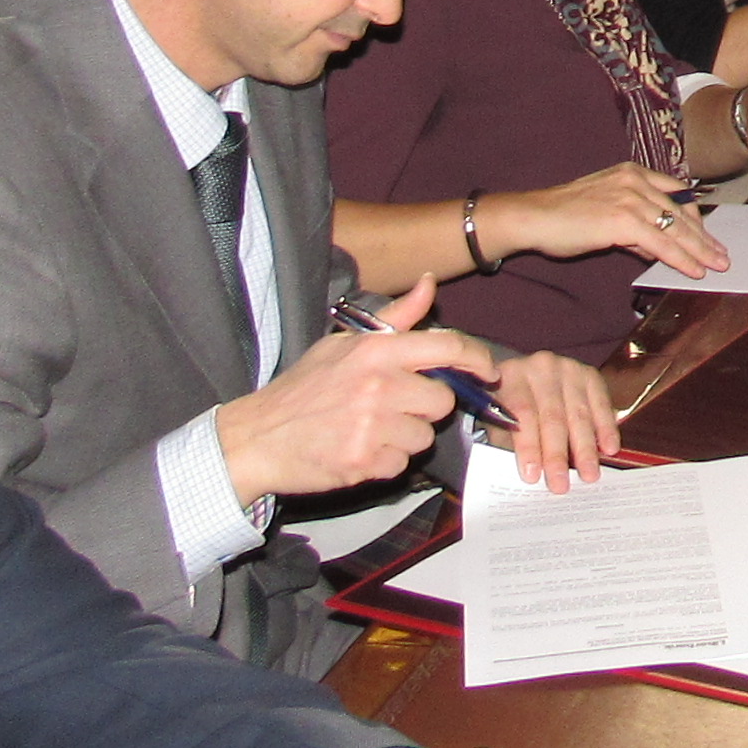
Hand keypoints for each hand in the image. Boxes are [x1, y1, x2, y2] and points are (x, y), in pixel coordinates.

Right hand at [215, 277, 499, 503]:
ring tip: (370, 428)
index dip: (477, 359)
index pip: (447, 348)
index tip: (489, 370)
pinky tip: (360, 449)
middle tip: (393, 405)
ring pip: (424, 436)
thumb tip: (429, 283)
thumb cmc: (302, 388)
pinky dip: (386, 460)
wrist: (257, 437)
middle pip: (443, 400)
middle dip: (426, 406)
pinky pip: (403, 463)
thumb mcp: (344, 343)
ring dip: (405, 436)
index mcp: (376, 351)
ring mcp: (374, 426)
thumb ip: (395, 318)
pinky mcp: (367, 462)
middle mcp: (379, 386)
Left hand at [469, 349, 621, 493]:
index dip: (529, 446)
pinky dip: (606, 428)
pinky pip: (601, 404)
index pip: (522, 413)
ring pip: (578, 413)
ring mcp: (568, 368)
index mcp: (511, 376)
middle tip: (561, 485)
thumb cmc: (513, 405)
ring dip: (585, 448)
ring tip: (589, 475)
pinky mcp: (590, 374)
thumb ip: (511, 441)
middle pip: (552, 416)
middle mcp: (541, 367)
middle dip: (557, 454)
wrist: (530, 375)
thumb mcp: (501, 419)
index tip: (532, 476)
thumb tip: (529, 475)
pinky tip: (609, 449)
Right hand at [494, 162, 722, 280]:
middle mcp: (635, 180)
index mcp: (633, 173)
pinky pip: (662, 244)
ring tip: (716, 266)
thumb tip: (657, 247)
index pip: (677, 194)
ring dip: (700, 250)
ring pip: (677, 228)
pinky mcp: (623, 220)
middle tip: (722, 255)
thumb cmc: (564, 218)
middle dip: (704, 236)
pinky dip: (682, 259)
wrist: (534, 217)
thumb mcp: (607, 214)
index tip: (709, 235)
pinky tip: (694, 271)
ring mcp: (630, 198)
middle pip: (682, 211)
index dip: (696, 217)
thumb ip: (635, 225)